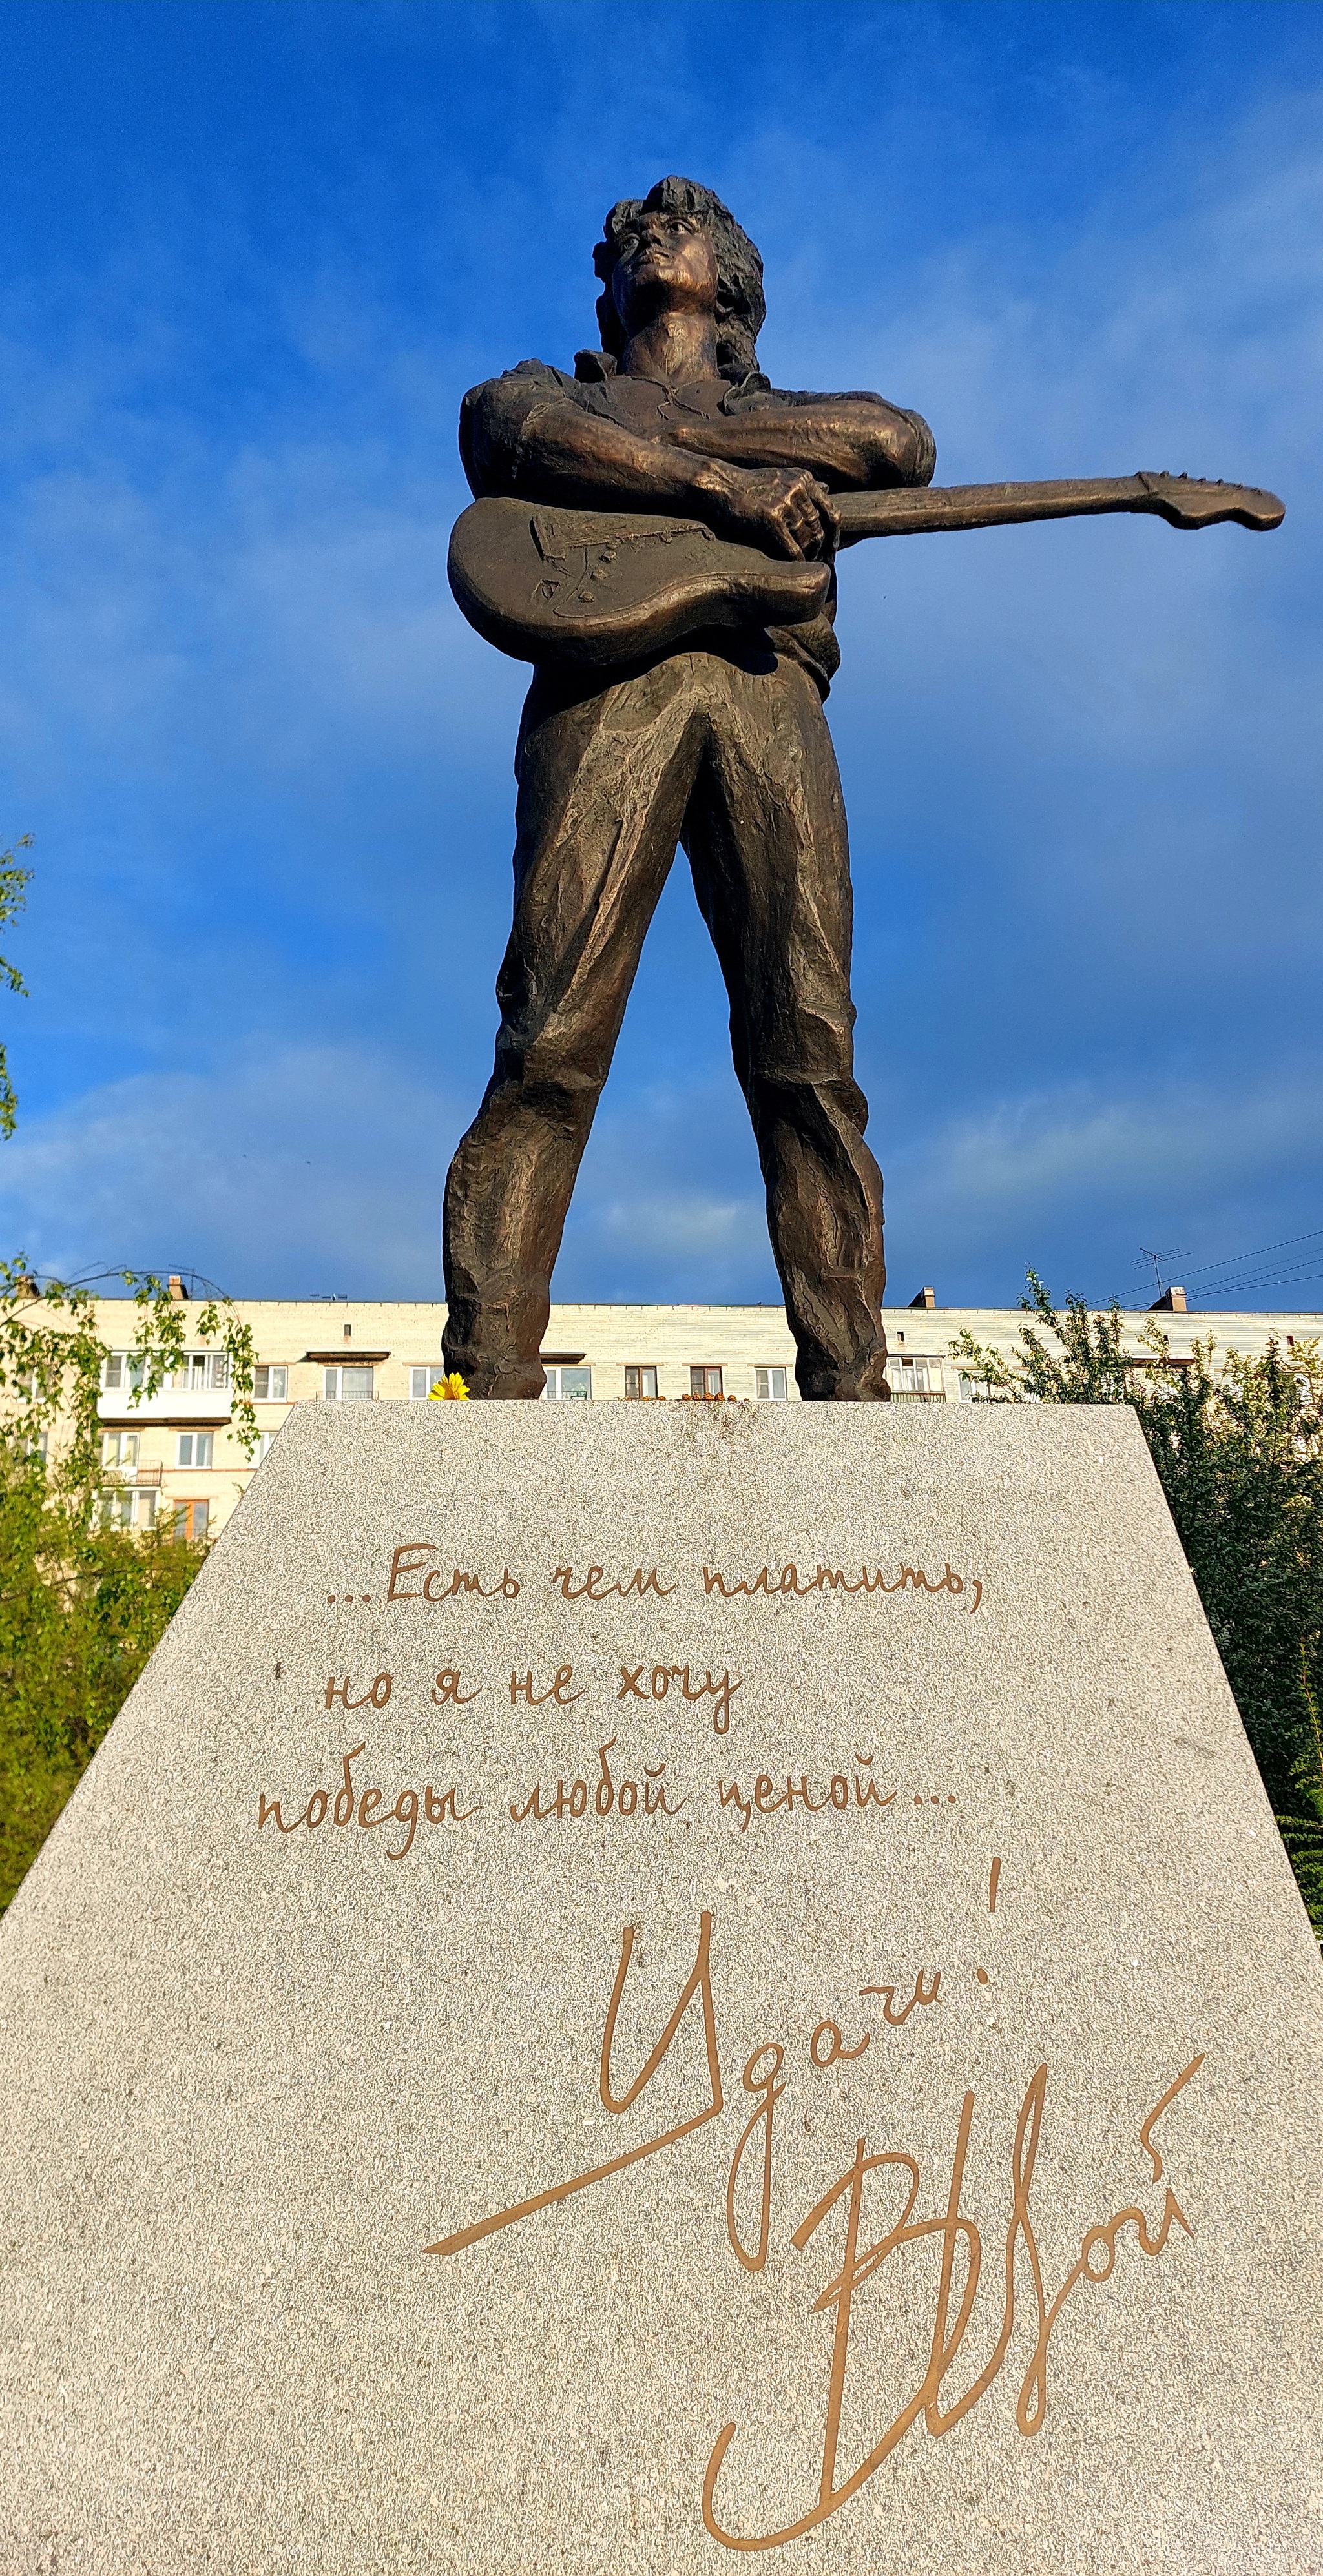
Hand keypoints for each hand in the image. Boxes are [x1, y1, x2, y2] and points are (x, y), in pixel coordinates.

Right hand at [711, 465, 840, 560]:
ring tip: (803, 570)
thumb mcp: (780, 478)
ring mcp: (785, 502)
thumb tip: (827, 489)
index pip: (831, 512)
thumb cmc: (747, 485)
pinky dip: (796, 562)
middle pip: (821, 529)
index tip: (830, 552)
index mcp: (804, 479)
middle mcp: (799, 488)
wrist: (719, 484)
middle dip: (822, 551)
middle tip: (819, 567)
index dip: (833, 536)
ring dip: (807, 558)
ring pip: (808, 540)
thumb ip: (803, 486)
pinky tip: (793, 569)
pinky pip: (792, 548)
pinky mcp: (771, 518)